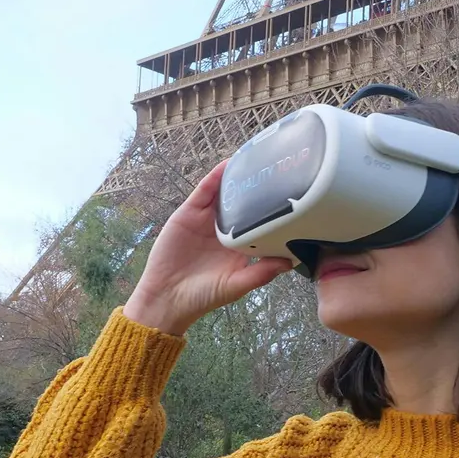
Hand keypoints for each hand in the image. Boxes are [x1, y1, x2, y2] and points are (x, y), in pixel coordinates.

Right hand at [123, 161, 293, 334]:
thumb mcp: (236, 285)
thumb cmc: (203, 296)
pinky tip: (227, 166)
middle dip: (258, 187)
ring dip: (238, 177)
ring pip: (226, 193)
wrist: (166, 298)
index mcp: (241, 245)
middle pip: (245, 202)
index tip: (293, 195)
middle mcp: (226, 229)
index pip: (261, 221)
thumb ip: (261, 273)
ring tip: (256, 160)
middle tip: (279, 169)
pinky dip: (215, 177)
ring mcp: (208, 219)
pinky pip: (204, 191)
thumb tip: (289, 262)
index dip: (274, 209)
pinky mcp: (190, 213)